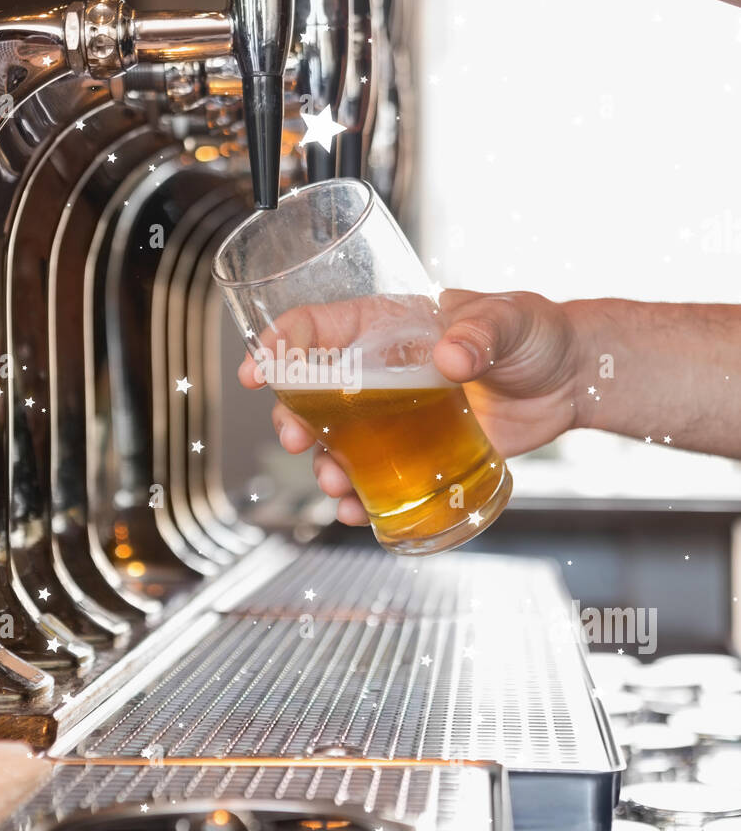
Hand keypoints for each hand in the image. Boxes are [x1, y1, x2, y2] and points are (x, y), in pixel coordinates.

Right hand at [238, 288, 581, 525]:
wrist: (573, 381)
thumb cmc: (536, 333)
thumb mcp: (510, 320)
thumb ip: (479, 333)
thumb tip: (449, 358)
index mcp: (389, 326)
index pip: (317, 328)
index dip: (280, 346)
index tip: (258, 373)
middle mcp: (382, 371)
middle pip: (313, 392)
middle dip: (293, 419)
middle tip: (297, 441)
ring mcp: (397, 414)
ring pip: (338, 441)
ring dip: (323, 465)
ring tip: (336, 484)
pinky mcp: (418, 450)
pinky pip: (376, 476)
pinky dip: (360, 497)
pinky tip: (357, 510)